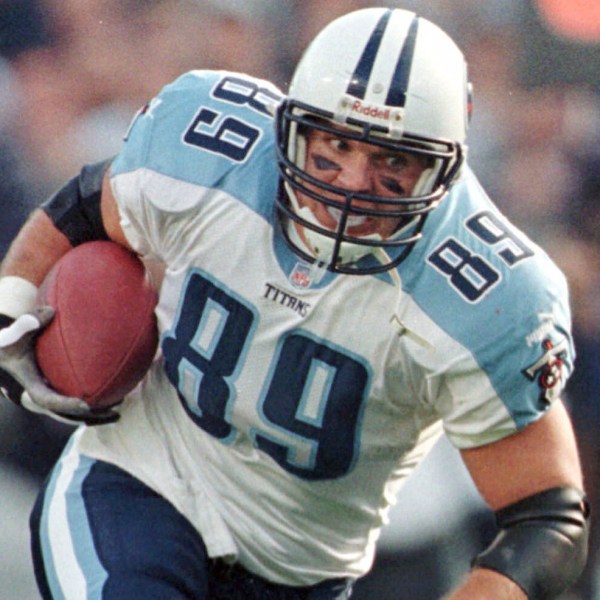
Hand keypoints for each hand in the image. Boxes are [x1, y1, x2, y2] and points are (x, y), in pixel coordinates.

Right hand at [0, 308, 118, 424]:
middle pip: (68, 414)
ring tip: (119, 413)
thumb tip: (50, 311)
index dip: (67, 404)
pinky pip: (78, 403)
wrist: (6, 352)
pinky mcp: (59, 392)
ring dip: (96, 415)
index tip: (86, 404)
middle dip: (91, 416)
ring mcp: (52, 396)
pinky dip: (94, 405)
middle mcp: (44, 395)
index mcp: (32, 386)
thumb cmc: (12, 343)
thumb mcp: (14, 334)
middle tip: (115, 413)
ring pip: (74, 414)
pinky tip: (116, 399)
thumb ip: (28, 323)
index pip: (49, 400)